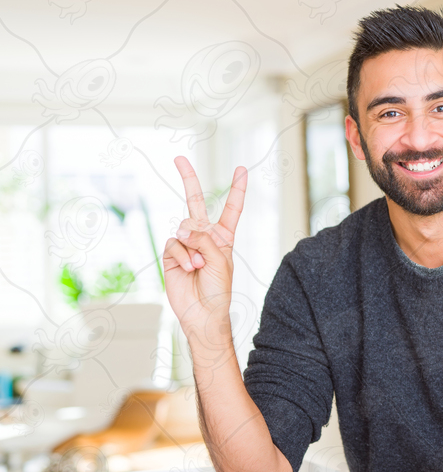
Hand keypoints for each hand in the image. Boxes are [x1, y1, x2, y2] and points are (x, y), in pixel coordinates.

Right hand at [163, 156, 246, 338]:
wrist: (202, 313)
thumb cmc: (219, 290)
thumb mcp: (221, 260)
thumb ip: (205, 239)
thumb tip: (182, 228)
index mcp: (223, 237)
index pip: (230, 208)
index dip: (236, 189)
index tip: (240, 169)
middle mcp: (204, 236)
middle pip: (195, 202)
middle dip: (187, 180)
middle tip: (178, 158)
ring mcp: (186, 244)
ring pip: (185, 230)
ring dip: (194, 249)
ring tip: (200, 267)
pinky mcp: (172, 254)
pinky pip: (174, 244)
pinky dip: (183, 256)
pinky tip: (189, 269)